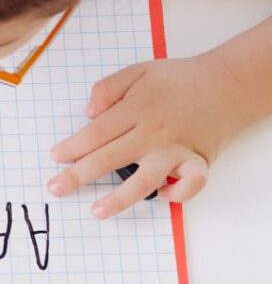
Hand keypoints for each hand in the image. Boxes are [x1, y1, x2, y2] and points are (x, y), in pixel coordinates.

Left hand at [47, 50, 250, 217]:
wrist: (227, 84)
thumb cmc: (178, 80)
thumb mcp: (138, 72)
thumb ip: (108, 88)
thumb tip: (88, 113)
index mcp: (136, 109)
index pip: (96, 133)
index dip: (73, 147)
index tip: (55, 158)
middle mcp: (154, 132)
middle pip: (109, 158)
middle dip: (79, 175)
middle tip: (56, 188)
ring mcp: (176, 150)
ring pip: (145, 180)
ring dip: (119, 198)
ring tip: (96, 211)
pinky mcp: (198, 161)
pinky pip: (190, 184)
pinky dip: (178, 194)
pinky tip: (161, 195)